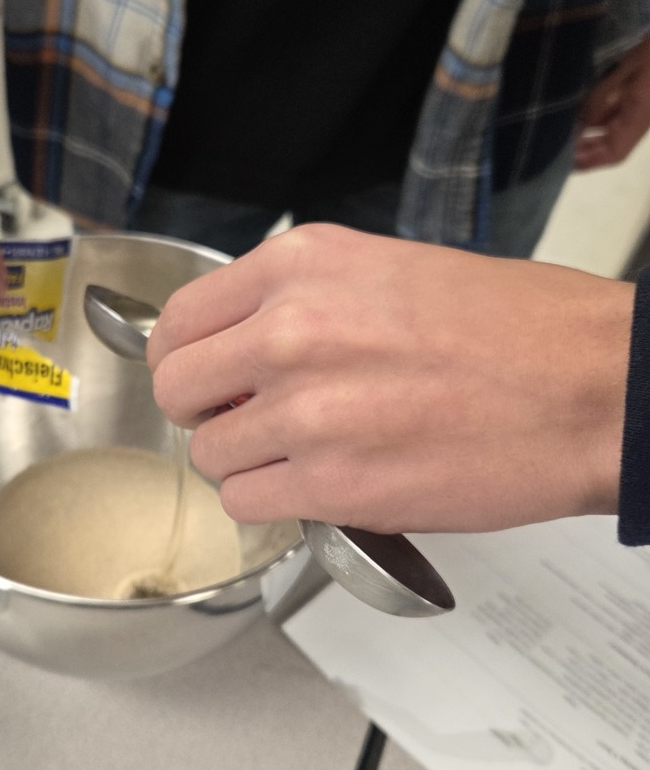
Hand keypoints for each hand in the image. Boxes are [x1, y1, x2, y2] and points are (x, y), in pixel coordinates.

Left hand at [146, 224, 633, 533]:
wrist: (593, 388)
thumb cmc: (512, 330)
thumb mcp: (382, 273)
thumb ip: (292, 306)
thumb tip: (234, 351)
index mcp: (300, 267)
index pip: (177, 320)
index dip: (184, 356)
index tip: (203, 375)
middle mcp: (291, 332)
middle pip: (175, 389)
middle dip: (204, 409)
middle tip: (246, 417)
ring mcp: (307, 412)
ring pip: (208, 454)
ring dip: (242, 460)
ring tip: (298, 453)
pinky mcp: (332, 485)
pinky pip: (245, 502)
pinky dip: (270, 500)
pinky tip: (314, 484)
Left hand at [574, 36, 649, 170]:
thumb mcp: (623, 71)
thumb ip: (599, 100)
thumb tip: (577, 128)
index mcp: (639, 119)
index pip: (614, 153)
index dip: (589, 163)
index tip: (563, 165)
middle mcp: (640, 121)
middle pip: (611, 147)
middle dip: (585, 151)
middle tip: (556, 149)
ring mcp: (640, 110)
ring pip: (612, 132)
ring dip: (589, 135)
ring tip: (562, 133)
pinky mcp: (639, 99)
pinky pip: (616, 116)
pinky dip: (598, 119)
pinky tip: (579, 114)